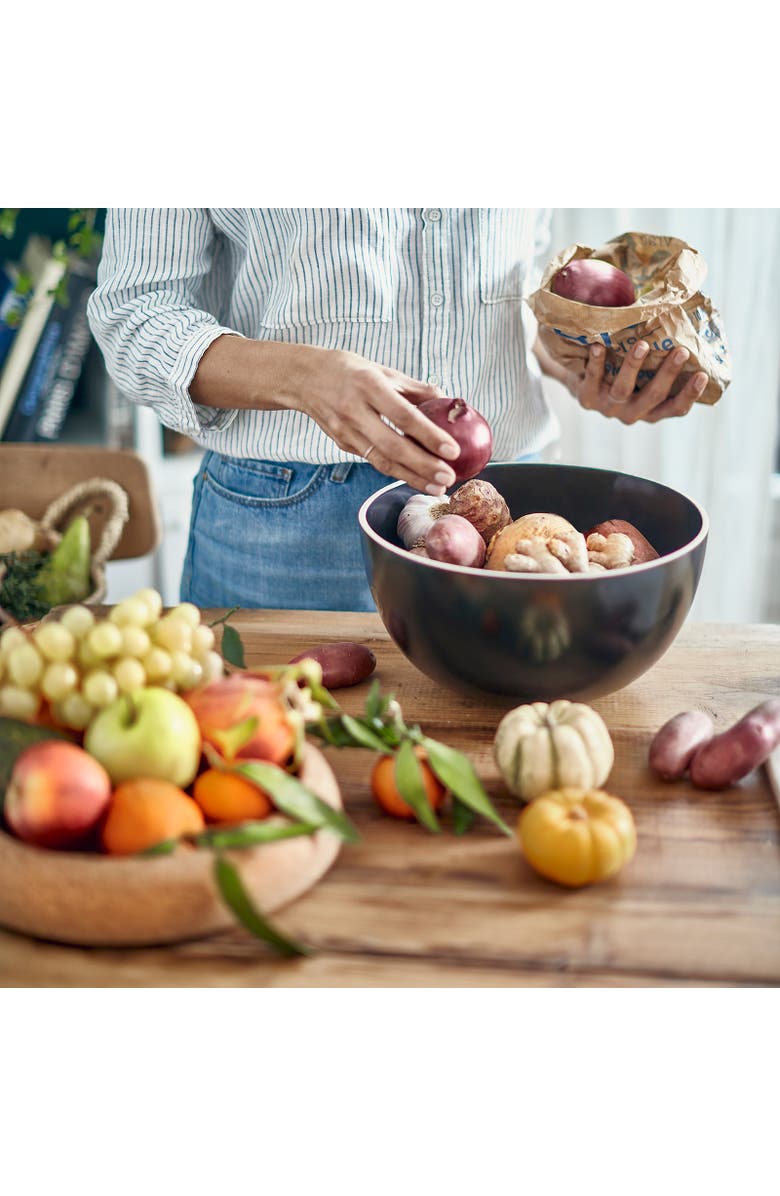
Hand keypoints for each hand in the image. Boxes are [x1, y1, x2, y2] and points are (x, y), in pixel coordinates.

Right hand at [292, 347, 460, 493]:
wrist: (303, 379)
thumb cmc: (348, 370)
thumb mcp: (381, 370)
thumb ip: (414, 387)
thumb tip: (447, 400)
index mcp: (368, 385)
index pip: (403, 415)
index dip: (429, 436)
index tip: (453, 450)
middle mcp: (355, 411)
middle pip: (393, 446)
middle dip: (423, 466)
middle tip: (449, 478)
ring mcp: (346, 431)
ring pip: (382, 461)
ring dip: (412, 477)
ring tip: (437, 488)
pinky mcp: (342, 444)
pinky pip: (374, 460)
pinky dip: (397, 471)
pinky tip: (417, 478)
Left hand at [558, 342, 708, 423]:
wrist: (581, 380)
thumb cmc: (623, 371)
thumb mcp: (645, 374)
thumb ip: (662, 360)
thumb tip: (688, 323)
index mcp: (651, 410)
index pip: (675, 409)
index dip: (690, 395)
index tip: (703, 375)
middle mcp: (632, 413)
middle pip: (653, 396)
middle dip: (668, 374)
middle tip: (682, 351)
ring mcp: (609, 408)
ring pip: (623, 389)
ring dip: (633, 366)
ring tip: (642, 344)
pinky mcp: (587, 399)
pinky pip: (593, 379)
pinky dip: (597, 362)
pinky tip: (599, 345)